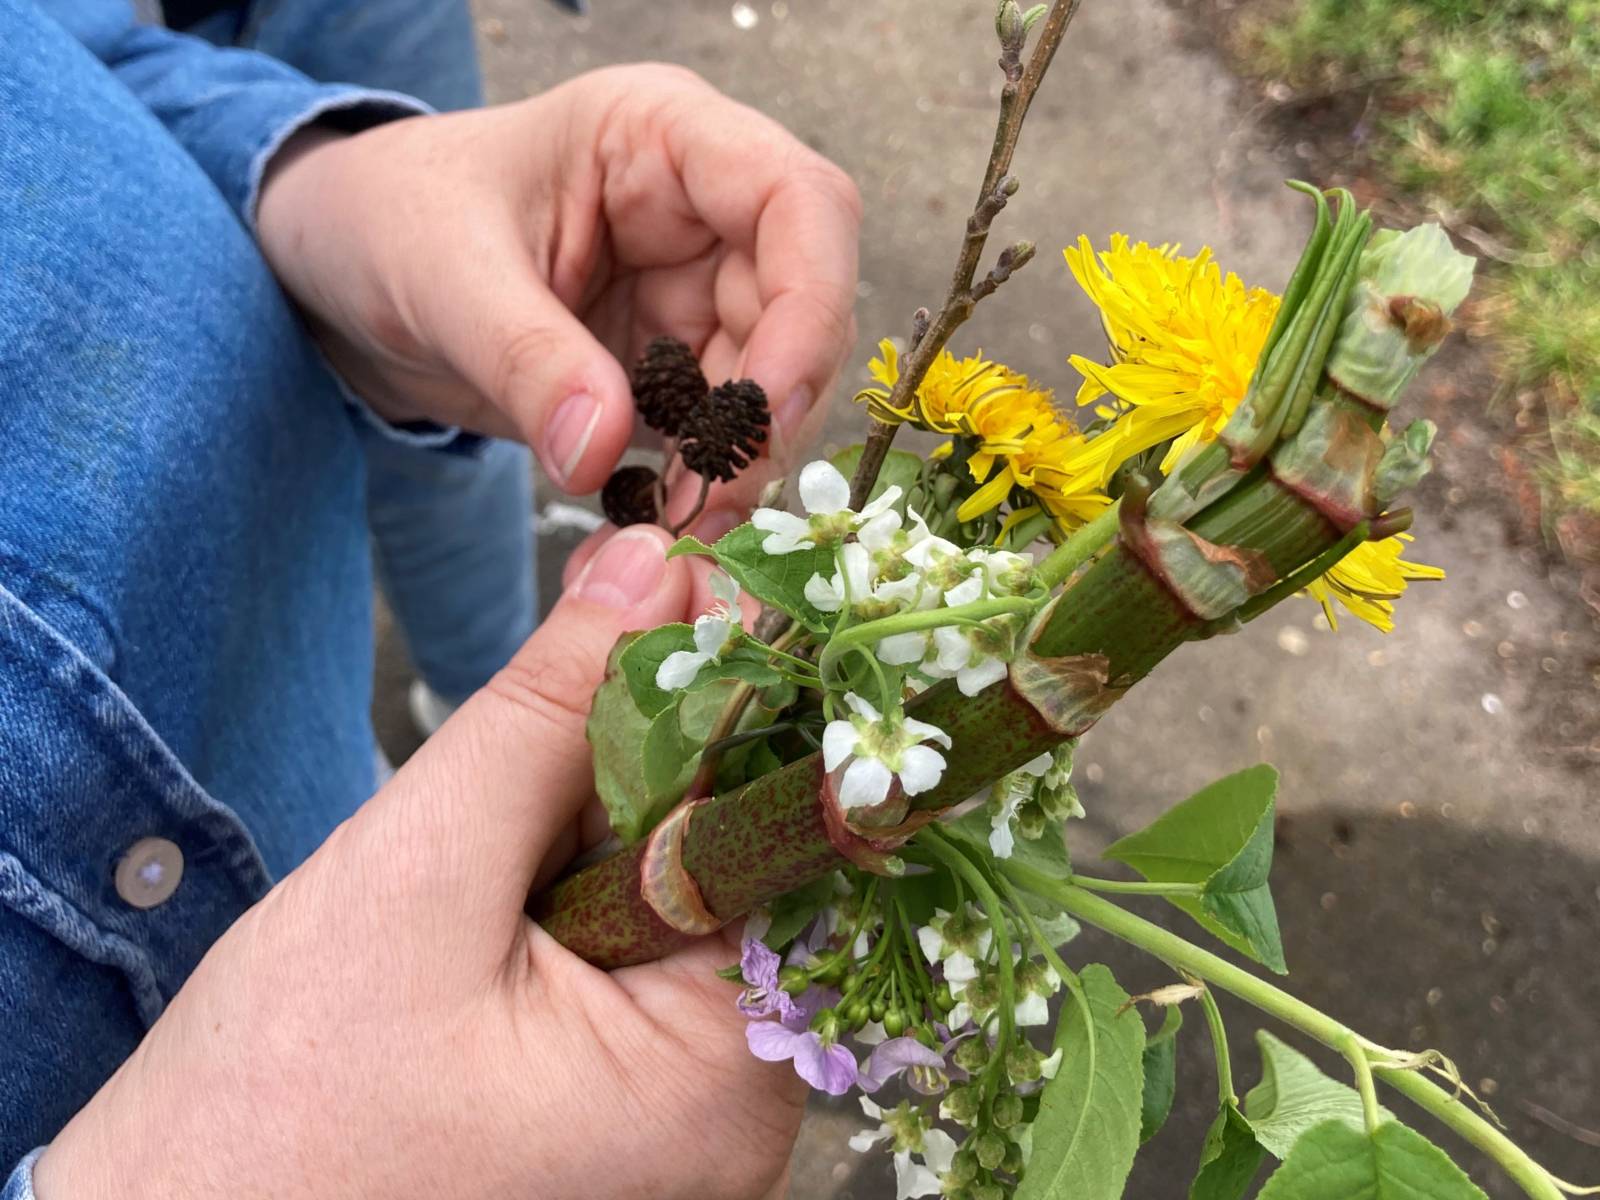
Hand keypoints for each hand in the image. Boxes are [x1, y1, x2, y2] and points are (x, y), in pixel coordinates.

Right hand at [34, 528, 805, 1199]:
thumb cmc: (268, 1111)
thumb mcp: (416, 877)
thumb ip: (550, 714)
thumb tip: (658, 570)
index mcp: (721, 1080)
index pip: (782, 829)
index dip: (736, 692)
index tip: (693, 582)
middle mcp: (741, 1119)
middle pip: (740, 867)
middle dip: (650, 770)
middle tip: (554, 725)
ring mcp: (685, 1127)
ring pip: (686, 906)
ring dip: (604, 832)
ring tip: (492, 854)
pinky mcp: (631, 1118)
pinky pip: (646, 964)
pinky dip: (586, 896)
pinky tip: (504, 901)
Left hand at [256, 65, 861, 523]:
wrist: (341, 274)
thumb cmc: (385, 219)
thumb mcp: (441, 276)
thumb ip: (525, 359)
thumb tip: (602, 454)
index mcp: (660, 138)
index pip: (797, 201)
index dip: (810, 304)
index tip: (763, 409)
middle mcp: (701, 212)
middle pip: (804, 308)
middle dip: (772, 411)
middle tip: (719, 502)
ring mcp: (693, 291)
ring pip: (774, 381)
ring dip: (745, 460)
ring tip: (688, 525)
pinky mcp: (673, 364)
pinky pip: (721, 430)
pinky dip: (706, 480)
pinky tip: (667, 519)